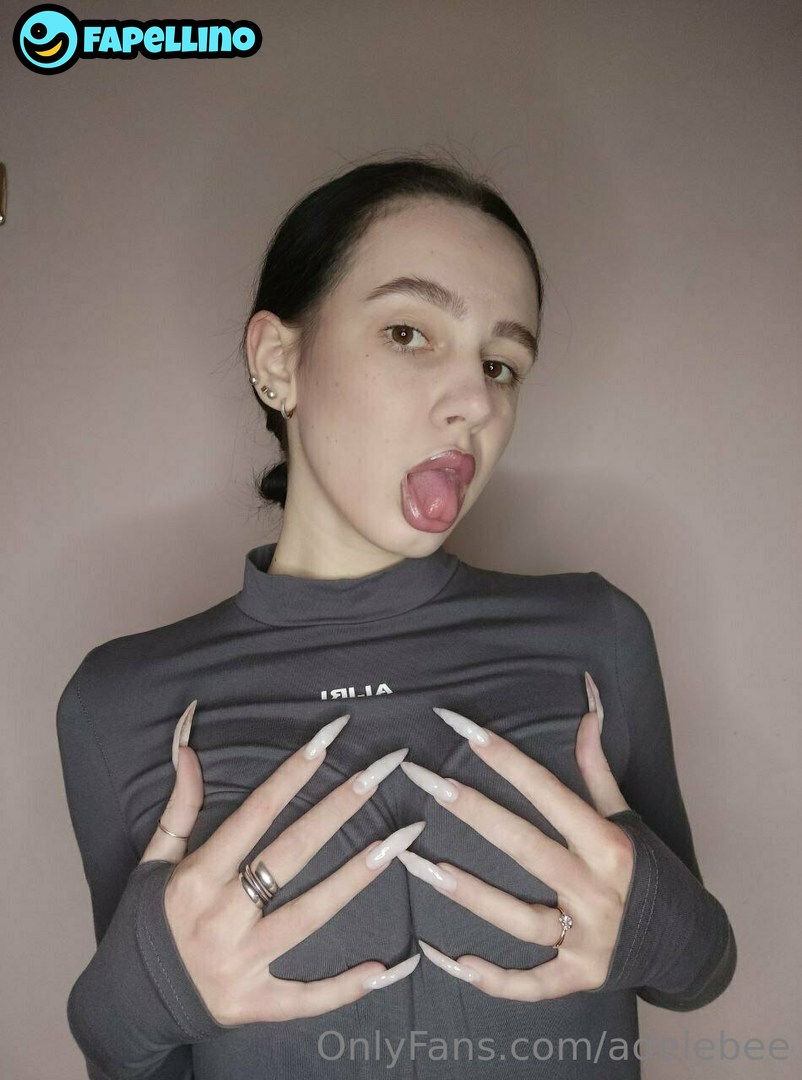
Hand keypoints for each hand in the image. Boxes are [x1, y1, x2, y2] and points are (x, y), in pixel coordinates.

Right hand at [139, 704, 422, 1025]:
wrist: (125, 1002)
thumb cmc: (146, 924)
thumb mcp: (153, 862)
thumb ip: (179, 807)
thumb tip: (188, 750)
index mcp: (197, 877)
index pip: (255, 815)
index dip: (291, 775)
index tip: (327, 741)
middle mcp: (220, 917)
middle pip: (291, 853)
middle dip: (338, 809)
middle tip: (380, 772)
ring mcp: (240, 963)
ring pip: (309, 915)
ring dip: (357, 877)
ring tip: (398, 843)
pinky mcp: (253, 1004)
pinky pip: (304, 997)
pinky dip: (344, 987)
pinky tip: (384, 967)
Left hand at [397, 671, 633, 1000]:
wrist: (689, 944)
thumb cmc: (649, 871)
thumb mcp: (626, 817)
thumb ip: (596, 768)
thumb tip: (588, 706)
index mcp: (609, 844)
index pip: (548, 793)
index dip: (506, 760)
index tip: (464, 729)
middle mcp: (597, 890)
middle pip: (526, 847)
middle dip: (474, 813)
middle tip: (429, 782)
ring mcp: (588, 938)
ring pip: (519, 917)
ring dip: (469, 894)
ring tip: (420, 866)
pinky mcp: (580, 978)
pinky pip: (533, 983)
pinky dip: (495, 979)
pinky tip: (454, 960)